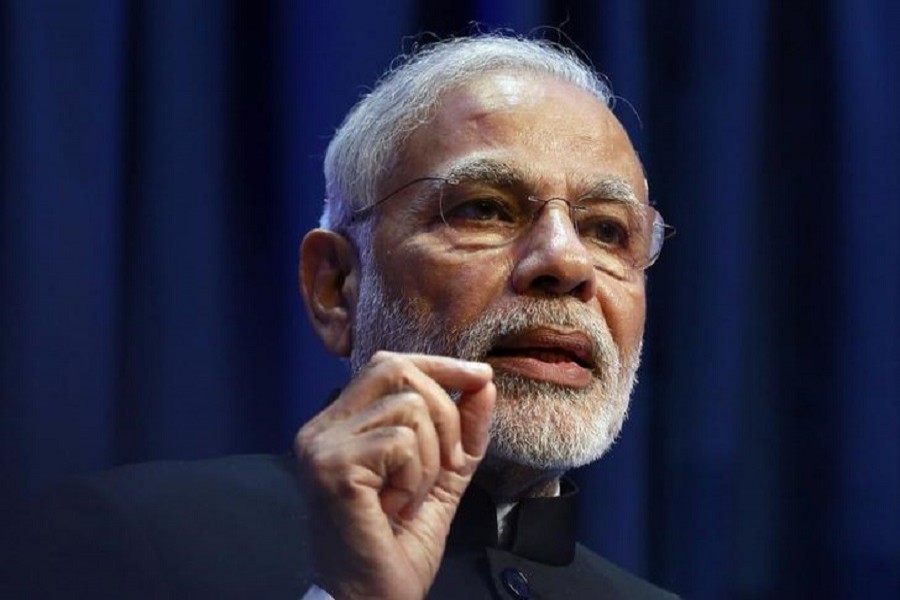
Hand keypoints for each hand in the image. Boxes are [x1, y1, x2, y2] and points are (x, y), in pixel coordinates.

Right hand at [294, 351, 495, 599]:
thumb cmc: (398, 546)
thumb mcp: (442, 476)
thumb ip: (462, 430)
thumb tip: (484, 382)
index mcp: (339, 425)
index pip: (388, 366)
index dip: (438, 365)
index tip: (481, 376)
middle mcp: (321, 428)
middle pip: (398, 372)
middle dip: (445, 414)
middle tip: (448, 465)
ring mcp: (321, 446)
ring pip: (408, 409)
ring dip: (431, 459)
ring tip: (411, 498)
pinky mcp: (332, 466)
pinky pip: (401, 442)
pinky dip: (417, 477)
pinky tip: (398, 507)